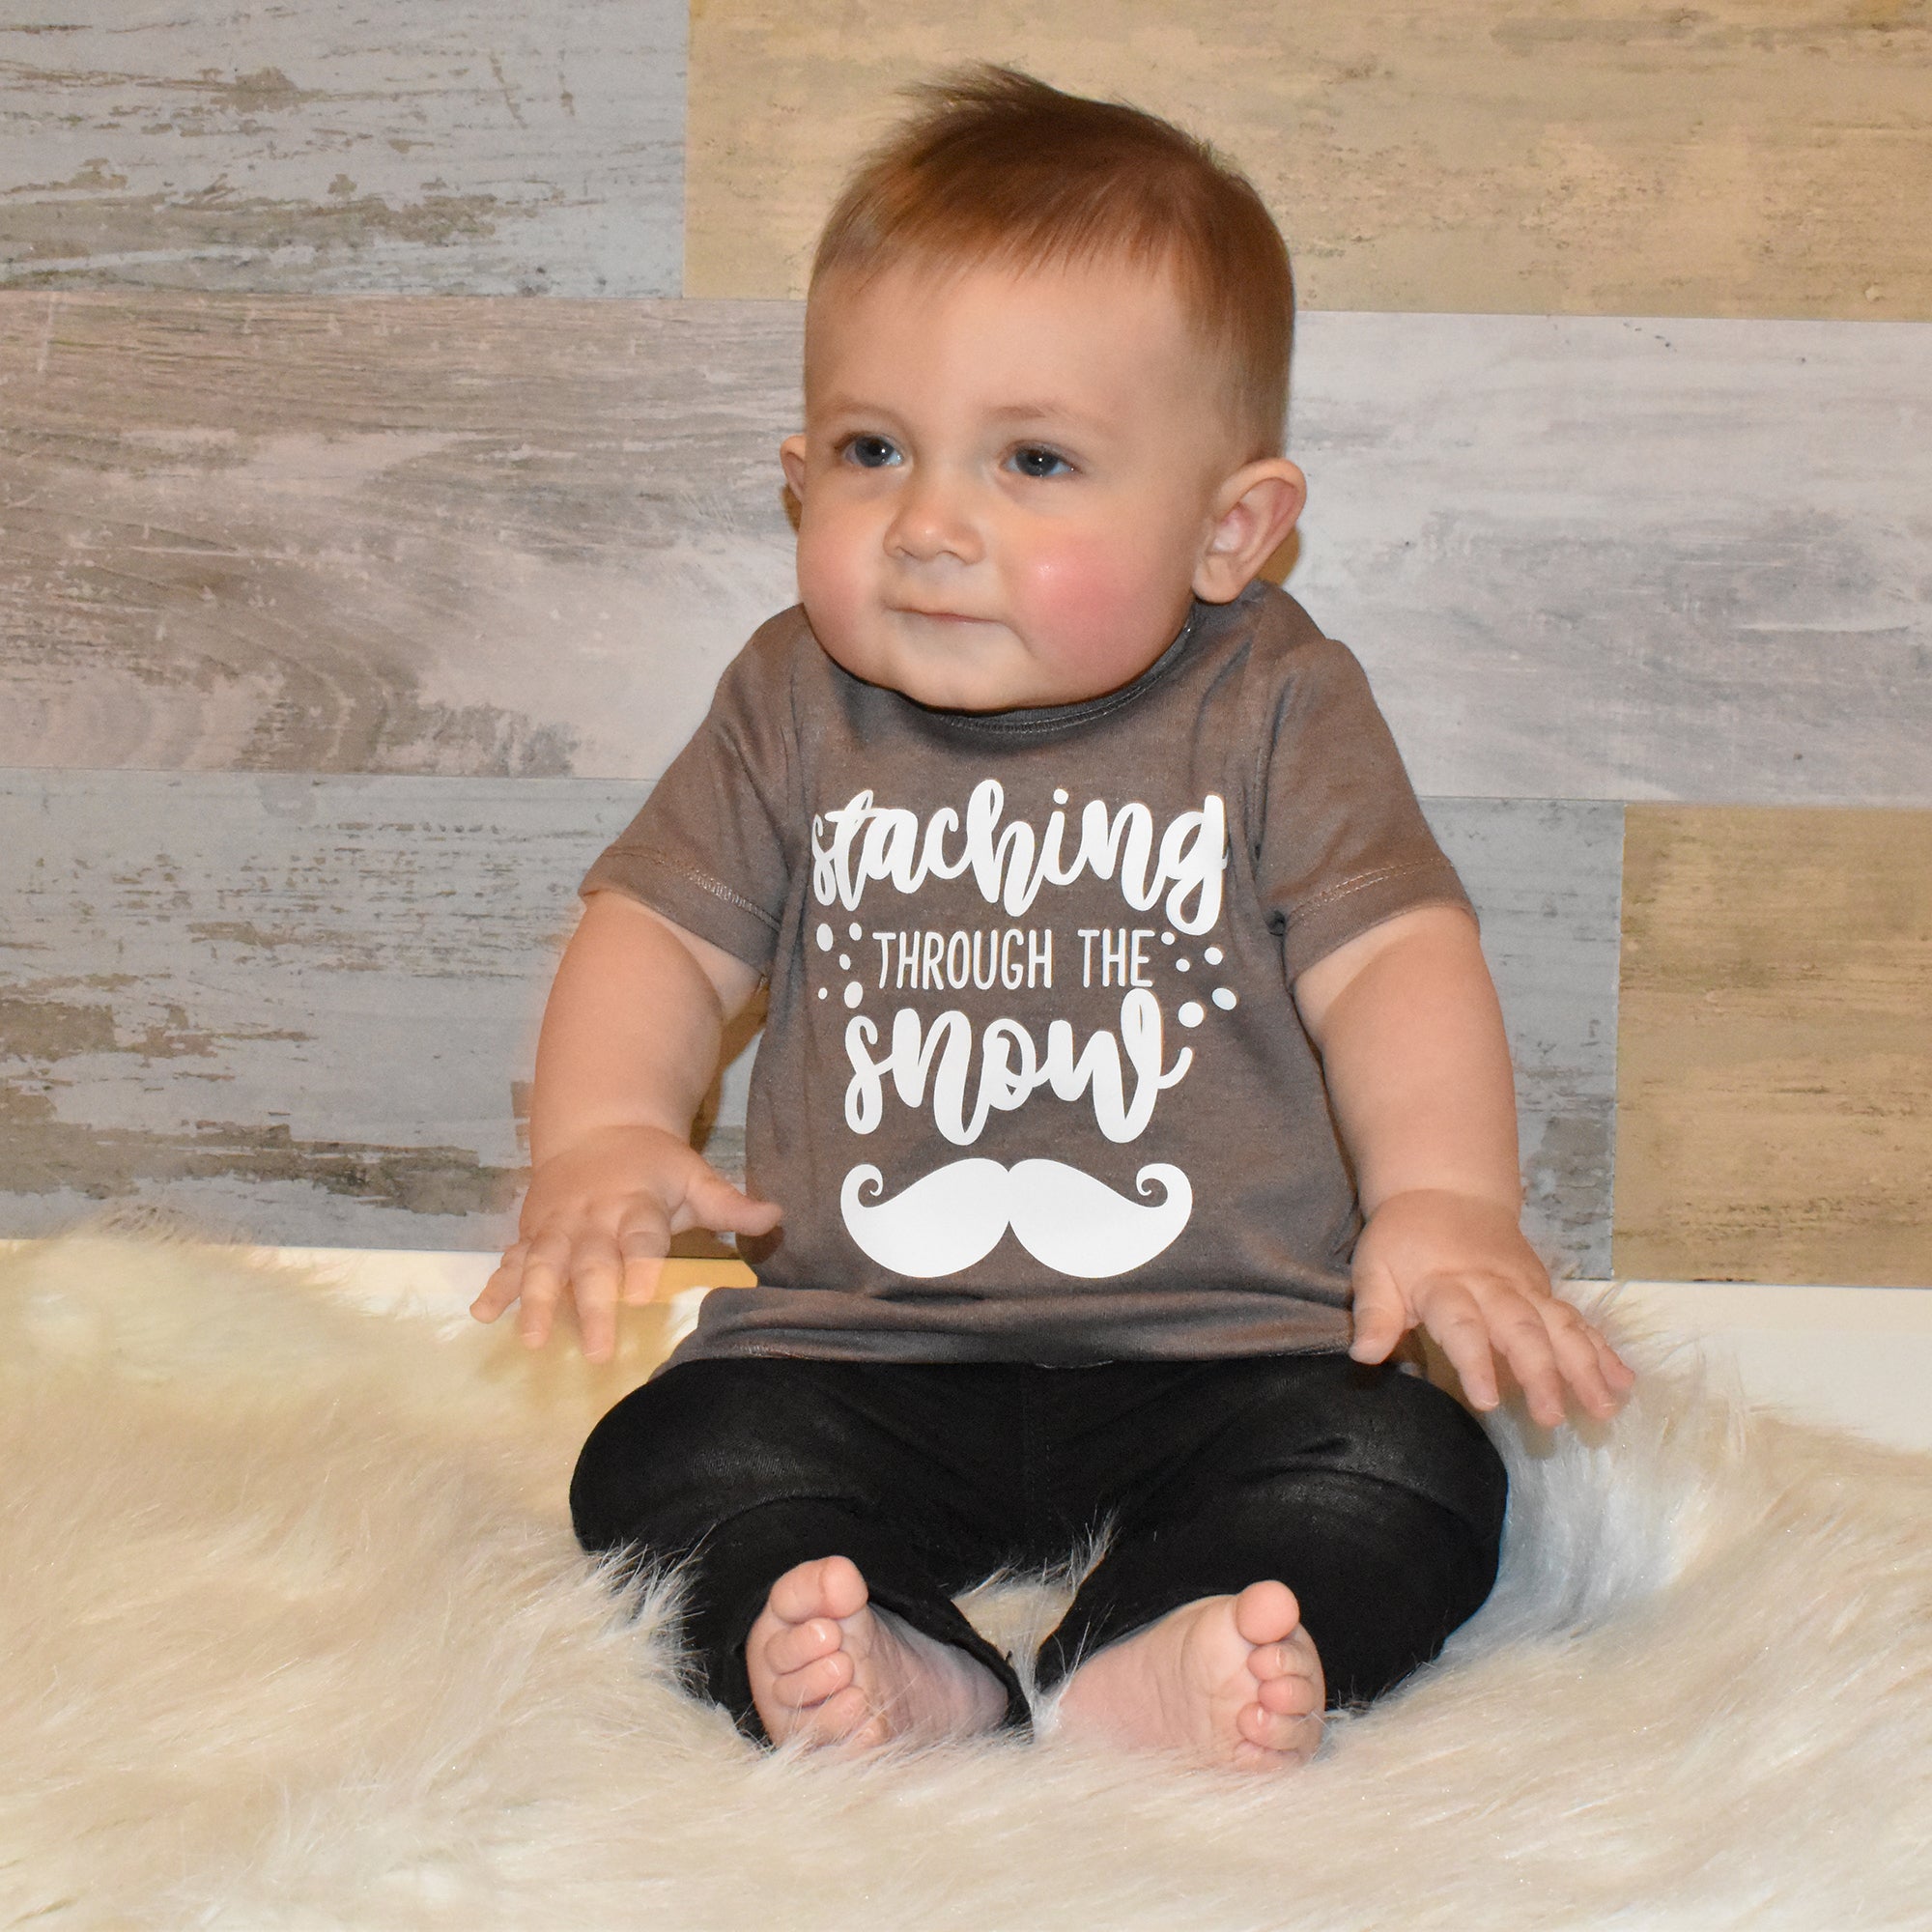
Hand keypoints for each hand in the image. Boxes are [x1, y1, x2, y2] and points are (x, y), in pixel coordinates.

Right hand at [470, 1124, 781, 1362]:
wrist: (599, 1127)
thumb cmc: (655, 1165)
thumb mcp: (694, 1174)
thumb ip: (729, 1202)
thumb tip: (776, 1217)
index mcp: (635, 1203)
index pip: (640, 1237)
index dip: (641, 1264)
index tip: (640, 1295)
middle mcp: (593, 1217)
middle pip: (590, 1262)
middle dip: (589, 1304)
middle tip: (596, 1349)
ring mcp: (557, 1226)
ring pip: (542, 1264)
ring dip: (533, 1301)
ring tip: (530, 1339)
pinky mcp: (532, 1233)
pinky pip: (511, 1261)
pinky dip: (496, 1286)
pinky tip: (481, 1316)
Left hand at [1348, 1188, 1633, 1427]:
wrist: (1444, 1190)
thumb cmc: (1403, 1240)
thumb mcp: (1374, 1269)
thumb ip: (1373, 1313)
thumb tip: (1364, 1356)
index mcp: (1445, 1284)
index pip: (1462, 1325)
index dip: (1475, 1361)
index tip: (1487, 1400)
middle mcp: (1492, 1286)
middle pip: (1521, 1329)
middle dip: (1540, 1373)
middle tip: (1552, 1417)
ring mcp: (1525, 1287)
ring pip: (1559, 1326)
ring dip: (1584, 1366)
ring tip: (1604, 1406)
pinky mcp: (1543, 1291)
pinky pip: (1577, 1322)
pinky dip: (1603, 1350)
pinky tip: (1624, 1382)